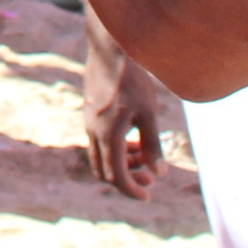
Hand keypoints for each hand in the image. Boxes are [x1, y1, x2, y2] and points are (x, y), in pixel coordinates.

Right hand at [81, 30, 169, 196]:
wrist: (110, 51)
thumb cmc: (133, 81)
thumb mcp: (149, 114)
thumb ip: (152, 145)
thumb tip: (159, 173)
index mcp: (108, 136)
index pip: (117, 177)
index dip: (132, 190)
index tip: (148, 196)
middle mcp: (93, 133)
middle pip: (105, 171)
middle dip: (128, 179)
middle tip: (152, 177)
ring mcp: (89, 123)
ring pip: (102, 157)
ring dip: (123, 163)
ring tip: (145, 155)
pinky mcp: (90, 114)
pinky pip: (99, 142)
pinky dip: (116, 149)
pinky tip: (133, 138)